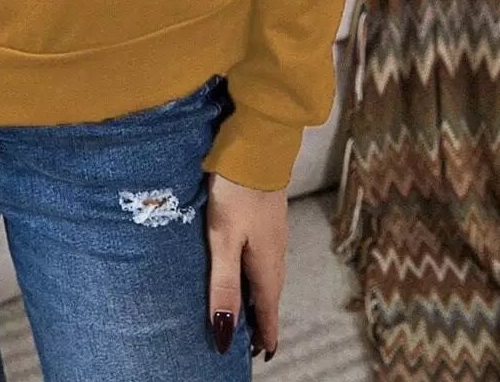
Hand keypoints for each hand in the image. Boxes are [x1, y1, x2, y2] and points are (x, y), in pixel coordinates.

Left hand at [206, 170, 283, 359]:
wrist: (258, 144)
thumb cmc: (236, 191)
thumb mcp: (223, 238)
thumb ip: (223, 284)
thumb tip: (225, 334)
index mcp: (266, 264)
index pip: (267, 308)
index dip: (265, 332)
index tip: (262, 354)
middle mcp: (276, 252)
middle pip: (270, 294)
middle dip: (263, 317)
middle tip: (253, 340)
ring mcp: (275, 232)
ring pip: (269, 274)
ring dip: (261, 295)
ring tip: (248, 309)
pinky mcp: (269, 216)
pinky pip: (266, 257)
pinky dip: (258, 273)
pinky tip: (247, 267)